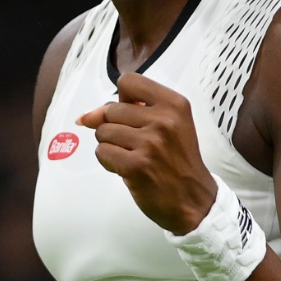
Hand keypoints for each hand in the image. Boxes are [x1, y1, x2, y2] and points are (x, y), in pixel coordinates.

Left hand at [76, 72, 217, 234]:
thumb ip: (131, 111)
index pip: (129, 81)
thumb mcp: (168, 125)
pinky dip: (109, 161)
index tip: (130, 113)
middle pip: (110, 109)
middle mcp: (164, 120)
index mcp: (174, 104)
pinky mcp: (136, 165)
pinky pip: (102, 152)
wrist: (194, 199)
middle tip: (135, 143)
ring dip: (111, 145)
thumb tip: (87, 116)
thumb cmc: (178, 161)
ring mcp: (150, 143)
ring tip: (132, 155)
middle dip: (114, 127)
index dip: (122, 99)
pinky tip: (127, 167)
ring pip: (102, 132)